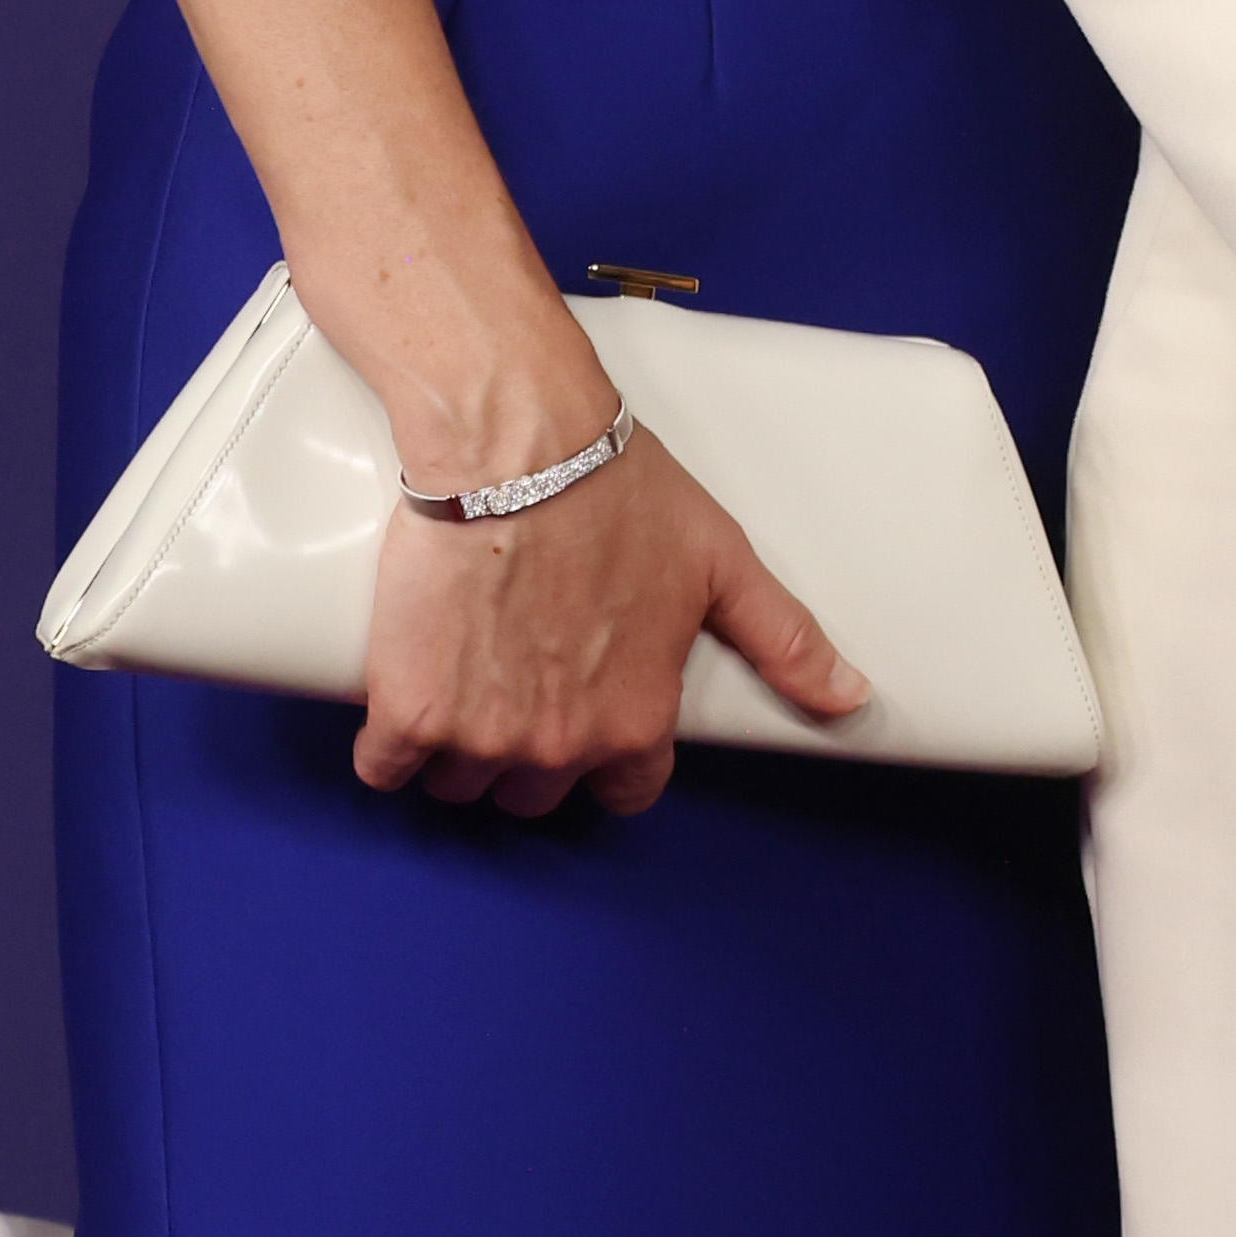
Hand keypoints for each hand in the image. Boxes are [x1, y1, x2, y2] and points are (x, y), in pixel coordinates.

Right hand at [355, 424, 864, 818]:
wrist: (515, 444)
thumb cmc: (618, 490)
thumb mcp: (721, 562)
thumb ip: (785, 641)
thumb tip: (850, 698)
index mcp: (637, 721)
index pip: (626, 790)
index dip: (606, 750)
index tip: (586, 705)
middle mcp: (561, 745)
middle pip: (537, 792)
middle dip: (531, 745)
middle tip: (522, 671)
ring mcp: (481, 736)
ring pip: (463, 781)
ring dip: (460, 741)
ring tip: (468, 664)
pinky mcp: (409, 710)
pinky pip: (386, 768)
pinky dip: (389, 742)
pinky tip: (405, 689)